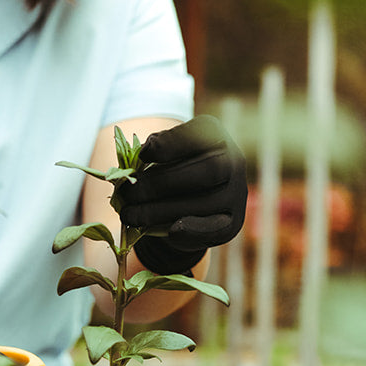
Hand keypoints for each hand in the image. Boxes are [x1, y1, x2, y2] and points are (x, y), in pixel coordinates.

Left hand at [115, 115, 247, 275]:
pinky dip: (190, 230)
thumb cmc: (171, 174)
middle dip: (161, 183)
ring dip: (162, 211)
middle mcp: (233, 161)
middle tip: (128, 194)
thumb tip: (137, 159)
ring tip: (131, 215)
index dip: (171, 145)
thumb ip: (154, 155)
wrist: (189, 209)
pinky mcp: (233, 222)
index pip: (200, 133)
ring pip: (205, 202)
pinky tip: (168, 231)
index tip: (143, 155)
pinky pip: (214, 228)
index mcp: (215, 135)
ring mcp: (237, 193)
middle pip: (206, 170)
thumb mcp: (164, 157)